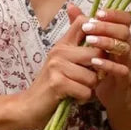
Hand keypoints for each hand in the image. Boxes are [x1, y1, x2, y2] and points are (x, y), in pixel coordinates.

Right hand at [15, 10, 104, 129]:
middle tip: (88, 80)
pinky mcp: (58, 83)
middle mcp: (59, 51)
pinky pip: (85, 91)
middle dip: (99, 71)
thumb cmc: (52, 86)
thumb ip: (79, 49)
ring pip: (93, 77)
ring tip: (78, 90)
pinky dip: (83, 99)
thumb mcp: (64, 63)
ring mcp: (57, 66)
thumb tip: (95, 33)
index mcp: (62, 44)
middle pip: (97, 53)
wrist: (30, 106)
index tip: (100, 49)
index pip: (83, 22)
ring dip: (90, 89)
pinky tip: (73, 98)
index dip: (99, 32)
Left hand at [66, 2, 130, 109]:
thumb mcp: (88, 46)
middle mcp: (126, 48)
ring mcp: (127, 63)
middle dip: (107, 27)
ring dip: (107, 43)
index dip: (115, 14)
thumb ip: (81, 27)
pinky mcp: (124, 79)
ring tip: (90, 42)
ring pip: (124, 48)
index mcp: (120, 38)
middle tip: (89, 28)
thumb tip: (71, 7)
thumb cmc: (99, 68)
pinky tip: (95, 62)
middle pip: (125, 31)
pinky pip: (121, 69)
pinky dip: (108, 64)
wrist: (107, 94)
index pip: (126, 20)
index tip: (98, 13)